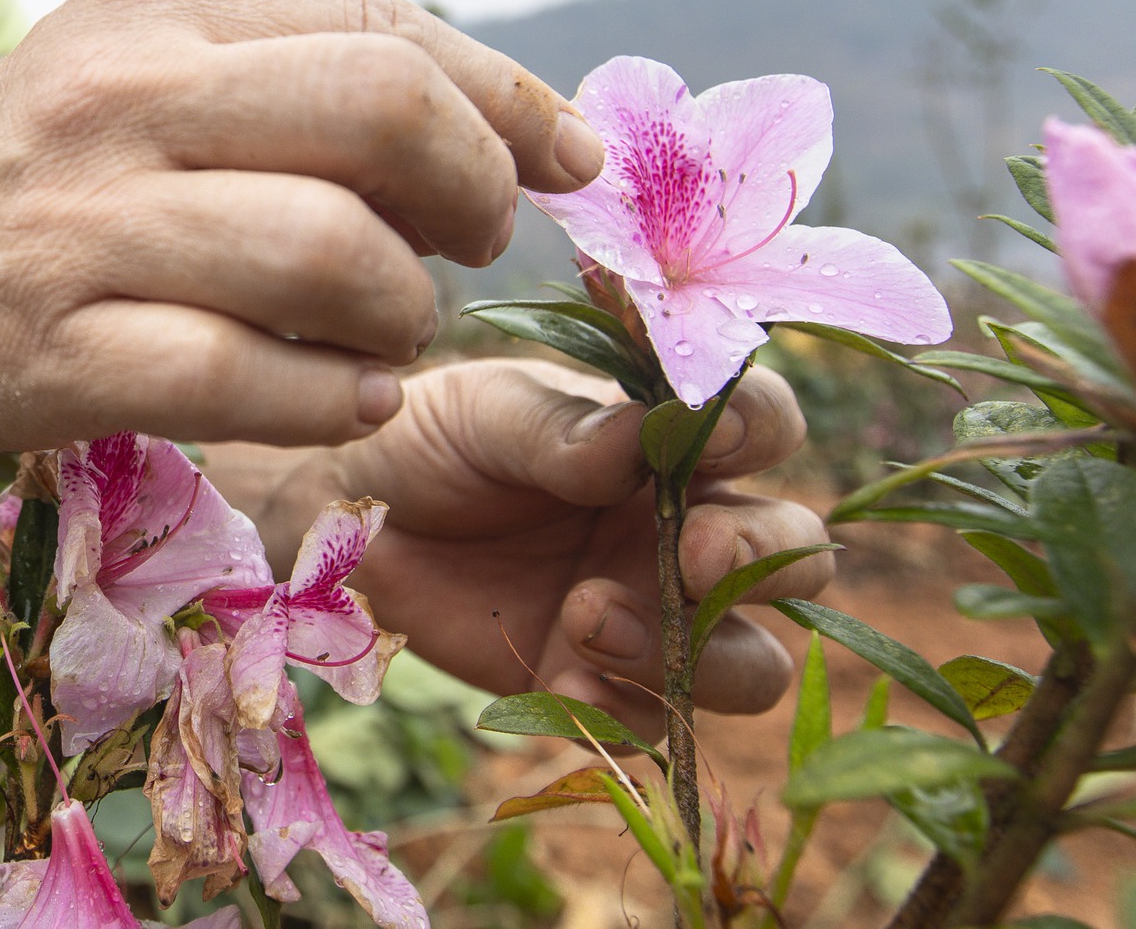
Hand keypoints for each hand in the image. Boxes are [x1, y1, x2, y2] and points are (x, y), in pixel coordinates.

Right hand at [0, 0, 609, 449]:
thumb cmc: (62, 174)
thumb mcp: (158, 73)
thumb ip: (306, 75)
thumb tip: (520, 126)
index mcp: (156, 8)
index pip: (382, 27)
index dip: (505, 98)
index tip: (566, 159)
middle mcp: (116, 96)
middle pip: (377, 110)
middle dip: (472, 188)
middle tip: (469, 243)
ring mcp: (80, 226)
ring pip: (328, 251)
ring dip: (404, 308)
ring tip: (391, 325)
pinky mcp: (59, 353)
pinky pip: (246, 376)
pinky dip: (337, 395)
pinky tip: (354, 394)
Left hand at [234, 359, 831, 737]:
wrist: (345, 523)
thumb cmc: (428, 439)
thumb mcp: (487, 411)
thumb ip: (564, 428)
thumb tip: (641, 438)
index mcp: (670, 441)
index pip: (764, 425)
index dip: (764, 427)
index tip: (724, 433)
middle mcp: (683, 528)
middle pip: (790, 555)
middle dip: (765, 556)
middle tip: (697, 552)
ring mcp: (651, 615)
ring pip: (747, 661)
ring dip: (703, 650)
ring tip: (590, 615)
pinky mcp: (599, 685)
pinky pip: (653, 722)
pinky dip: (623, 706)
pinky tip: (563, 669)